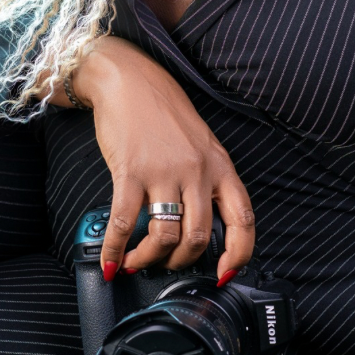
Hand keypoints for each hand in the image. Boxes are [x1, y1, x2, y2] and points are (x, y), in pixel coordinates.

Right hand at [69, 36, 254, 281]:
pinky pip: (125, 222)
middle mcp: (197, 171)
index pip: (243, 220)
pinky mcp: (131, 171)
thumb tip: (202, 226)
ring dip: (149, 260)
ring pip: (165, 237)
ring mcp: (164, 172)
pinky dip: (115, 249)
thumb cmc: (164, 111)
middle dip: (181, 263)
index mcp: (220, 166)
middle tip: (166, 265)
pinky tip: (111, 260)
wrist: (130, 80)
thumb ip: (208, 180)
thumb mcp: (201, 144)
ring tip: (137, 262)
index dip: (238, 255)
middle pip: (198, 238)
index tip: (224, 274)